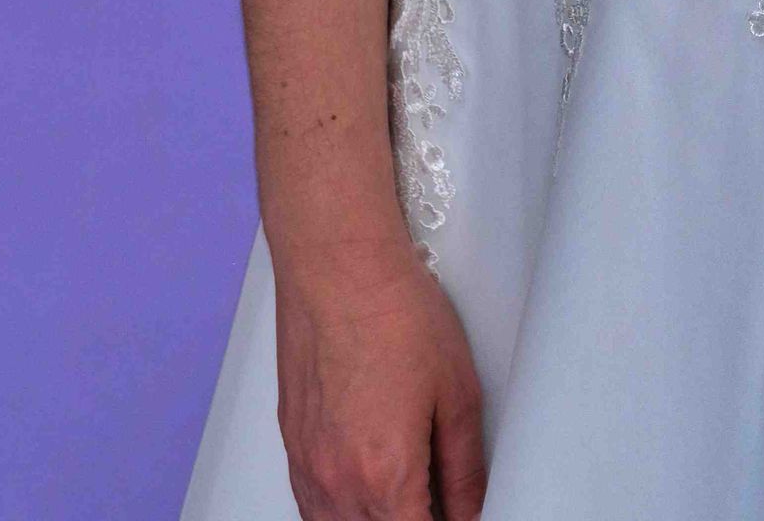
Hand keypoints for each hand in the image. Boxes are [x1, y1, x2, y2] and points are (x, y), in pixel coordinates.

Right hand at [273, 233, 485, 520]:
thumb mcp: (457, 392)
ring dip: (375, 520)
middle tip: (439, 500)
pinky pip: (313, 507)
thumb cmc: (395, 313)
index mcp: (387, 478)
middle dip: (413, 520)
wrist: (339, 268)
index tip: (458, 516)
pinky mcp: (292, 447)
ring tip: (407, 492)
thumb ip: (464, 467)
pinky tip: (366, 488)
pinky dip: (341, 511)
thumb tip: (471, 509)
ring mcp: (308, 468)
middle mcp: (338, 484)